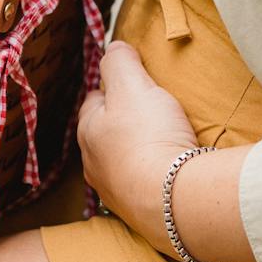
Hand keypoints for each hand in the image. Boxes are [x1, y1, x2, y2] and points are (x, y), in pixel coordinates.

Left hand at [77, 41, 198, 254]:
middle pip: (108, 134)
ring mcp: (116, 193)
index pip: (95, 100)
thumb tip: (114, 48)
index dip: (115, 88)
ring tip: (167, 144)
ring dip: (140, 153)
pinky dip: (155, 178)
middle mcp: (95, 165)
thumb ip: (120, 62)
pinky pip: (145, 188)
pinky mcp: (140, 213)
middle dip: (126, 123)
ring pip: (124, 163)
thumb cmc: (149, 138)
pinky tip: (173, 173)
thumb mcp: (133, 86)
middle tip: (155, 113)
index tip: (136, 84)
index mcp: (88, 131)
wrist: (173, 200)